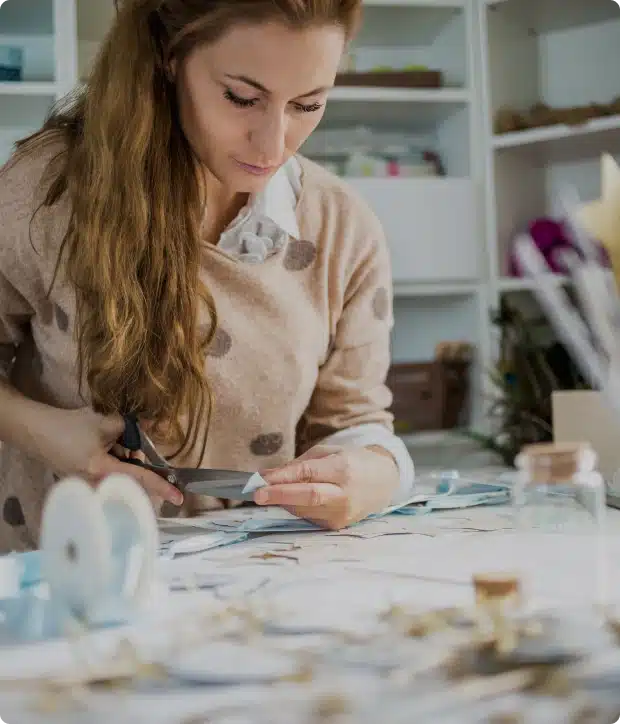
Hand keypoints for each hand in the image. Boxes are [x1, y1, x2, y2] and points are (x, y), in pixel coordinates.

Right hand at [32, 406, 182, 505]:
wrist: (36, 431)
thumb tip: (154, 428)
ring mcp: (89, 488)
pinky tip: (101, 448)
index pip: (139, 478)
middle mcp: (96, 485)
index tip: (179, 497)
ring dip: (122, 461)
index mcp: (101, 471)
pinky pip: (109, 477)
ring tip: (107, 442)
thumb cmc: (69, 427)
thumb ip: (132, 428)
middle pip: (131, 481)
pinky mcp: (84, 484)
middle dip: (136, 463)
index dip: (161, 485)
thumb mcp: (105, 423)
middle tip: (124, 443)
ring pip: (120, 478)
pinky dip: (113, 464)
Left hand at [255, 444, 399, 529]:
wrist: (381, 482)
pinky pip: (308, 516)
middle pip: (309, 497)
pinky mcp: (336, 526)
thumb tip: (267, 476)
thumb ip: (298, 465)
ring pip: (304, 509)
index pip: (309, 474)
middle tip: (256, 494)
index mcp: (344, 469)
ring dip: (282, 501)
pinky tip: (288, 499)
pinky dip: (294, 508)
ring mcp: (342, 514)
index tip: (261, 479)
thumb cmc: (351, 462)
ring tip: (268, 492)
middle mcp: (345, 494)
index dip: (283, 477)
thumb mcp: (327, 453)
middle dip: (280, 496)